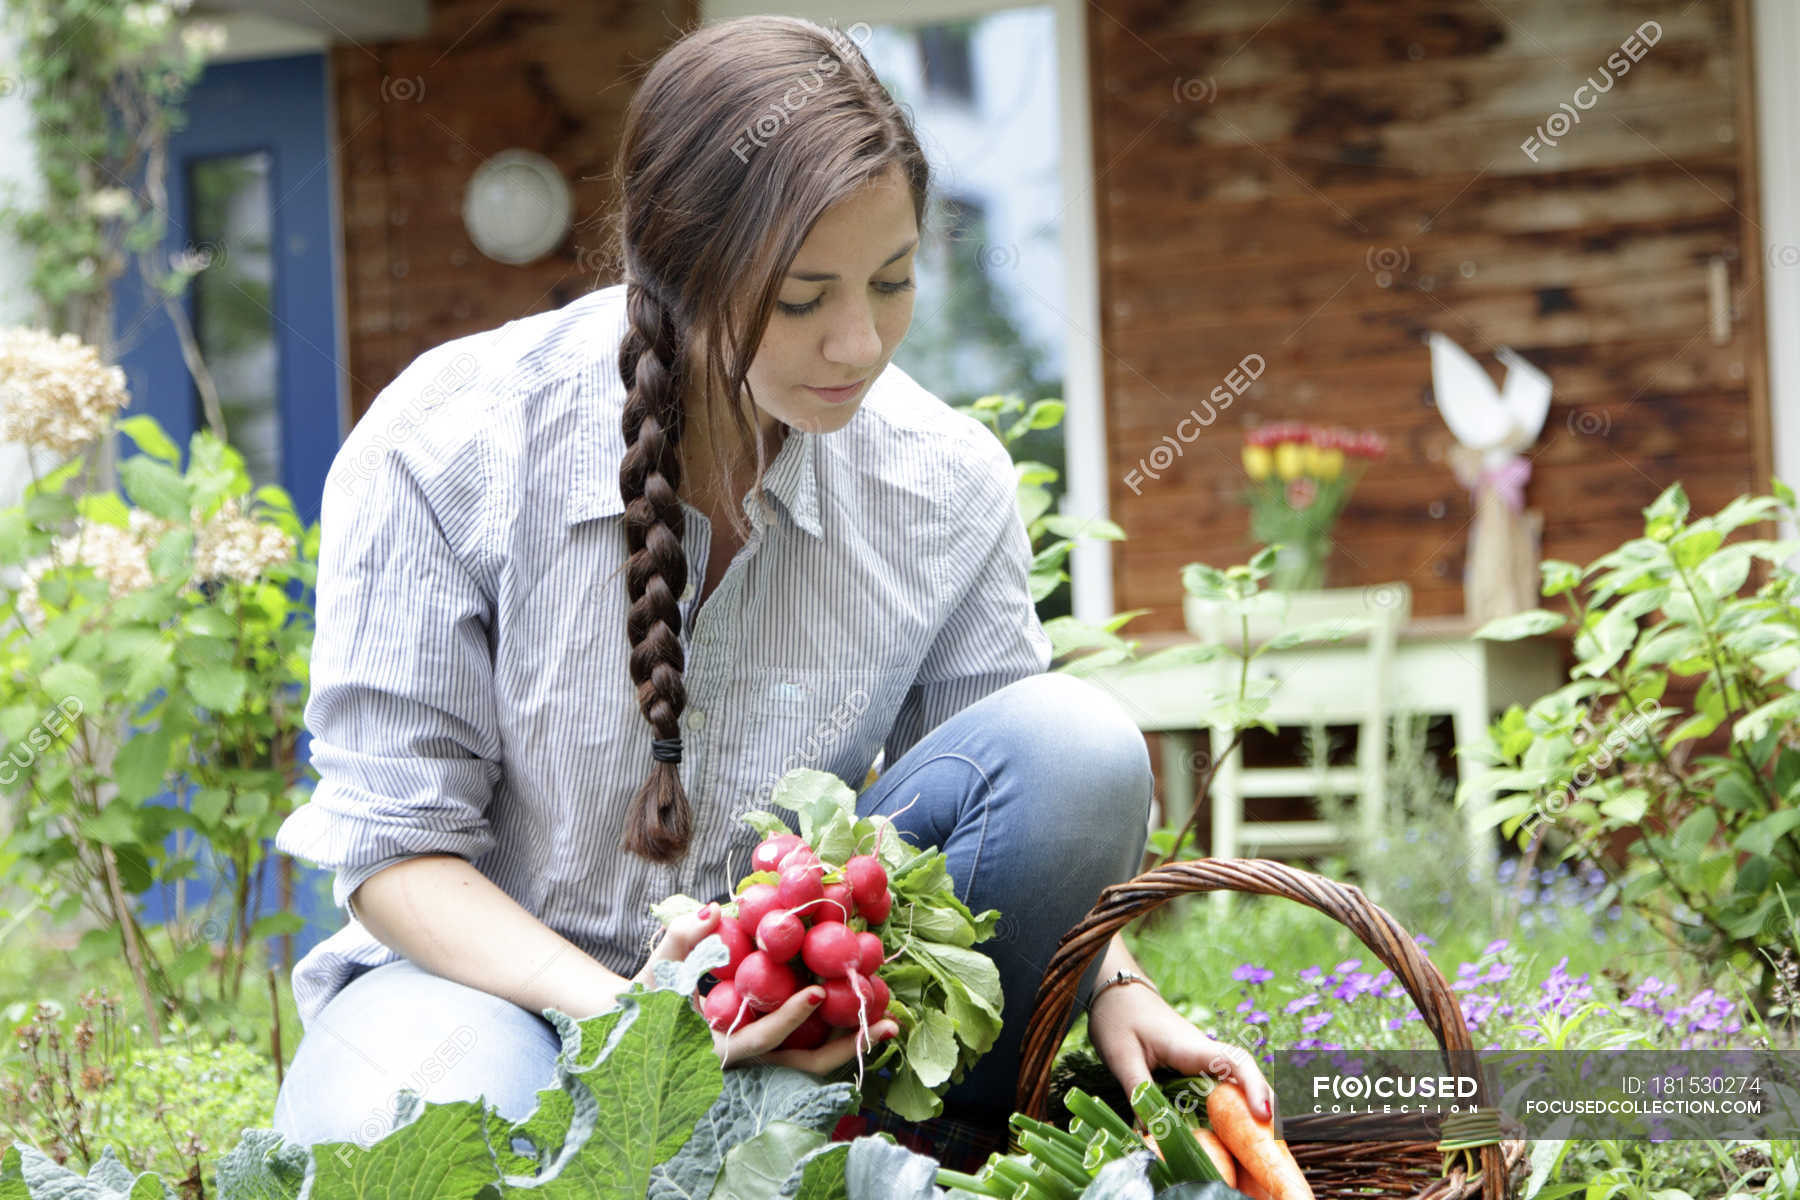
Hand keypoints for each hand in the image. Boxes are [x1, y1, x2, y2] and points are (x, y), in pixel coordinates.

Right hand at [639, 903, 898, 1071]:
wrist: (638, 1029)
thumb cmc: (646, 996)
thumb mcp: (660, 966)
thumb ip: (684, 937)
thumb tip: (717, 912)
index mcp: (715, 1049)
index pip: (760, 1039)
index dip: (790, 1018)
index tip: (819, 992)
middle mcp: (745, 1063)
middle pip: (802, 1065)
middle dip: (847, 1047)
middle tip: (888, 1023)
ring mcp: (760, 1062)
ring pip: (811, 1062)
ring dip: (851, 1041)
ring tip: (890, 1019)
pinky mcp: (768, 1051)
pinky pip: (807, 1050)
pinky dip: (835, 1034)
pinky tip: (863, 1009)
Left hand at [1086, 977, 1275, 1122]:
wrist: (1116, 991)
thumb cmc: (1118, 1018)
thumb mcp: (1122, 1058)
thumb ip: (1139, 1093)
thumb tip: (1152, 1135)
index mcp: (1190, 1046)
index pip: (1234, 1063)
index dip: (1254, 1088)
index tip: (1264, 1116)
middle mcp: (1204, 1050)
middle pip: (1246, 1073)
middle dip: (1264, 1102)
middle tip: (1274, 1140)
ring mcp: (1201, 1056)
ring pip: (1237, 1078)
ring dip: (1251, 1104)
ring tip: (1263, 1140)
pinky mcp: (1194, 1063)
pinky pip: (1221, 1082)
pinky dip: (1233, 1102)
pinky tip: (1232, 1128)